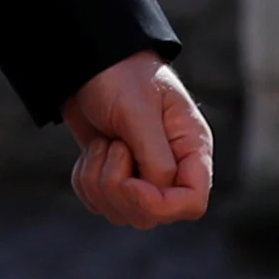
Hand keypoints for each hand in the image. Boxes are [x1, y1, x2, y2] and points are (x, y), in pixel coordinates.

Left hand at [61, 51, 211, 228]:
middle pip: (152, 215)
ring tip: (102, 143)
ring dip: (99, 181)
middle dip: (119, 188)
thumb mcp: (139, 112)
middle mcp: (171, 167)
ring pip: (122, 212)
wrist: (88, 63)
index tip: (132, 182)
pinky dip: (85, 181)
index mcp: (191, 148)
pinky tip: (92, 150)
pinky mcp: (114, 177)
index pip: (192, 203)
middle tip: (111, 147)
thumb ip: (154, 156)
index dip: (161, 205)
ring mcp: (142, 175)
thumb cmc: (122, 77)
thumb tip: (159, 192)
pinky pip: (97, 204)